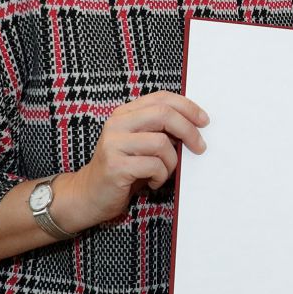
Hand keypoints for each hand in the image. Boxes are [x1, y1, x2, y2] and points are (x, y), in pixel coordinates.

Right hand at [50, 92, 207, 232]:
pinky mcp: (115, 166)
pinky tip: (152, 182)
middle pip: (164, 114)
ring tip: (163, 173)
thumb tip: (195, 126)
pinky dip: (160, 177)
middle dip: (189, 131)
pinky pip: (154, 166)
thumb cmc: (122, 170)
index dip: (187, 107)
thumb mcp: (141, 144)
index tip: (204, 121)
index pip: (161, 98)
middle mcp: (117, 124)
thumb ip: (160, 130)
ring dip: (172, 162)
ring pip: (162, 143)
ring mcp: (113, 144)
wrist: (88, 195)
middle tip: (199, 147)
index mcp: (124, 114)